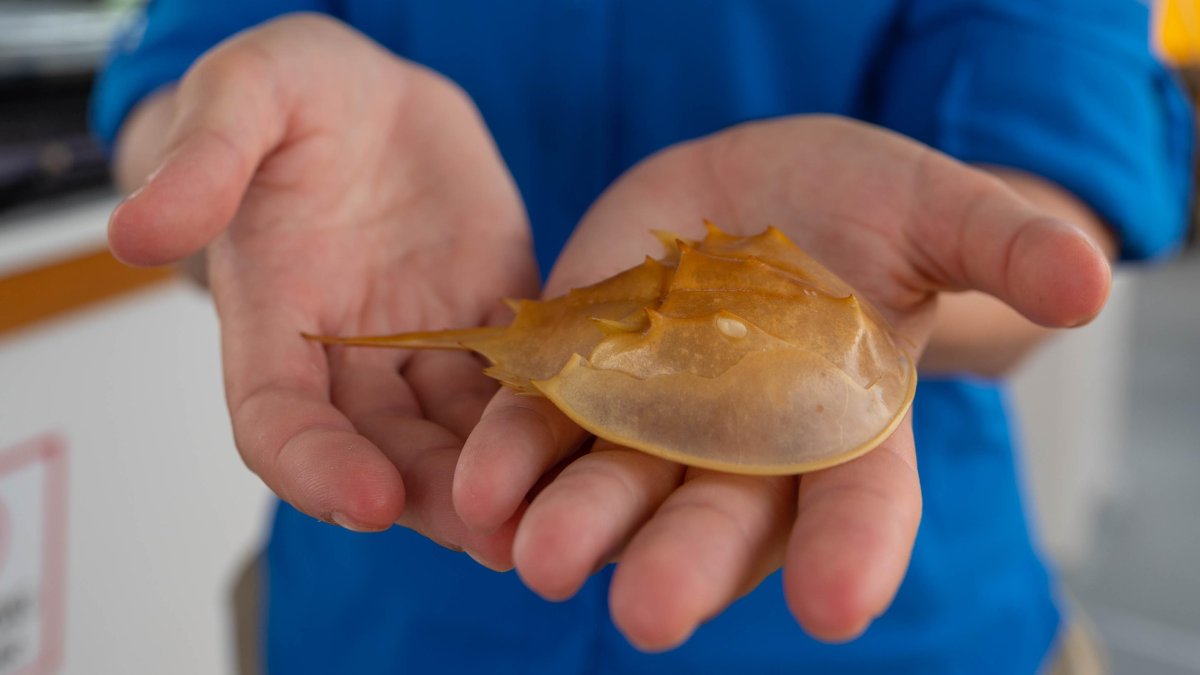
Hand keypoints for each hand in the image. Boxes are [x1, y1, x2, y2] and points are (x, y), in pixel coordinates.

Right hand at [108, 15, 536, 565]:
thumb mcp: (245, 94)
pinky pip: (518, 383)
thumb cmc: (296, 91)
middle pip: (379, 450)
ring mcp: (423, 347)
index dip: (314, 465)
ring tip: (543, 521)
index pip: (276, 418)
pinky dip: (545, 420)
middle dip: (429, 499)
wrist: (375, 96)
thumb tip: (134, 232)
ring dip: (493, 483)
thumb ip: (203, 159)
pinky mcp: (490, 325)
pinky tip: (587, 447)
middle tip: (487, 539)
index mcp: (272, 317)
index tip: (367, 501)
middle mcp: (346, 355)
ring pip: (453, 435)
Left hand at [452, 116, 1110, 646]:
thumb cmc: (862, 207)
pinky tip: (475, 491)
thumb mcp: (935, 212)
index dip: (852, 552)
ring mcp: (655, 418)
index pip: (860, 504)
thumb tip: (1091, 278)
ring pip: (616, 487)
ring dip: (576, 524)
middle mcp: (745, 449)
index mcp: (844, 428)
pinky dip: (508, 458)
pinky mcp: (582, 375)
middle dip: (686, 565)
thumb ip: (998, 245)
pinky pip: (541, 426)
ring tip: (535, 558)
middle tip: (650, 612)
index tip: (835, 605)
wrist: (753, 188)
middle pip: (719, 520)